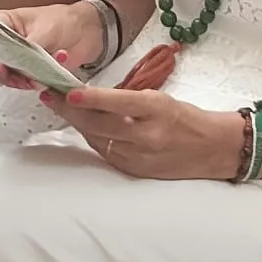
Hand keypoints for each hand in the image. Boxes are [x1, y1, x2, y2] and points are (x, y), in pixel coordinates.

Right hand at [0, 3, 106, 88]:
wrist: (89, 31)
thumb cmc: (65, 21)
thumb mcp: (44, 31)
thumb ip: (27, 49)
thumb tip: (15, 64)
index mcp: (4, 23)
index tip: (3, 68)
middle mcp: (6, 41)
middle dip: (11, 75)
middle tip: (27, 78)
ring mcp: (17, 56)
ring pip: (9, 77)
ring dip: (26, 80)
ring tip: (43, 76)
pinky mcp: (29, 70)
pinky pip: (24, 82)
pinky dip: (36, 82)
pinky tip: (50, 74)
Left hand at [38, 86, 243, 180]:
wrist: (212, 149)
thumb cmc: (185, 118)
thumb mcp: (160, 100)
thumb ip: (128, 100)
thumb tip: (91, 97)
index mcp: (157, 111)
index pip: (118, 103)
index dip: (91, 98)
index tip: (69, 91)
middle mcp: (147, 136)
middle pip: (99, 124)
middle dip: (70, 110)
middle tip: (50, 95)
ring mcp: (139, 156)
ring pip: (97, 138)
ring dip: (77, 123)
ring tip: (60, 107)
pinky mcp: (134, 170)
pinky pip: (105, 152)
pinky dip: (93, 137)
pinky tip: (84, 126)